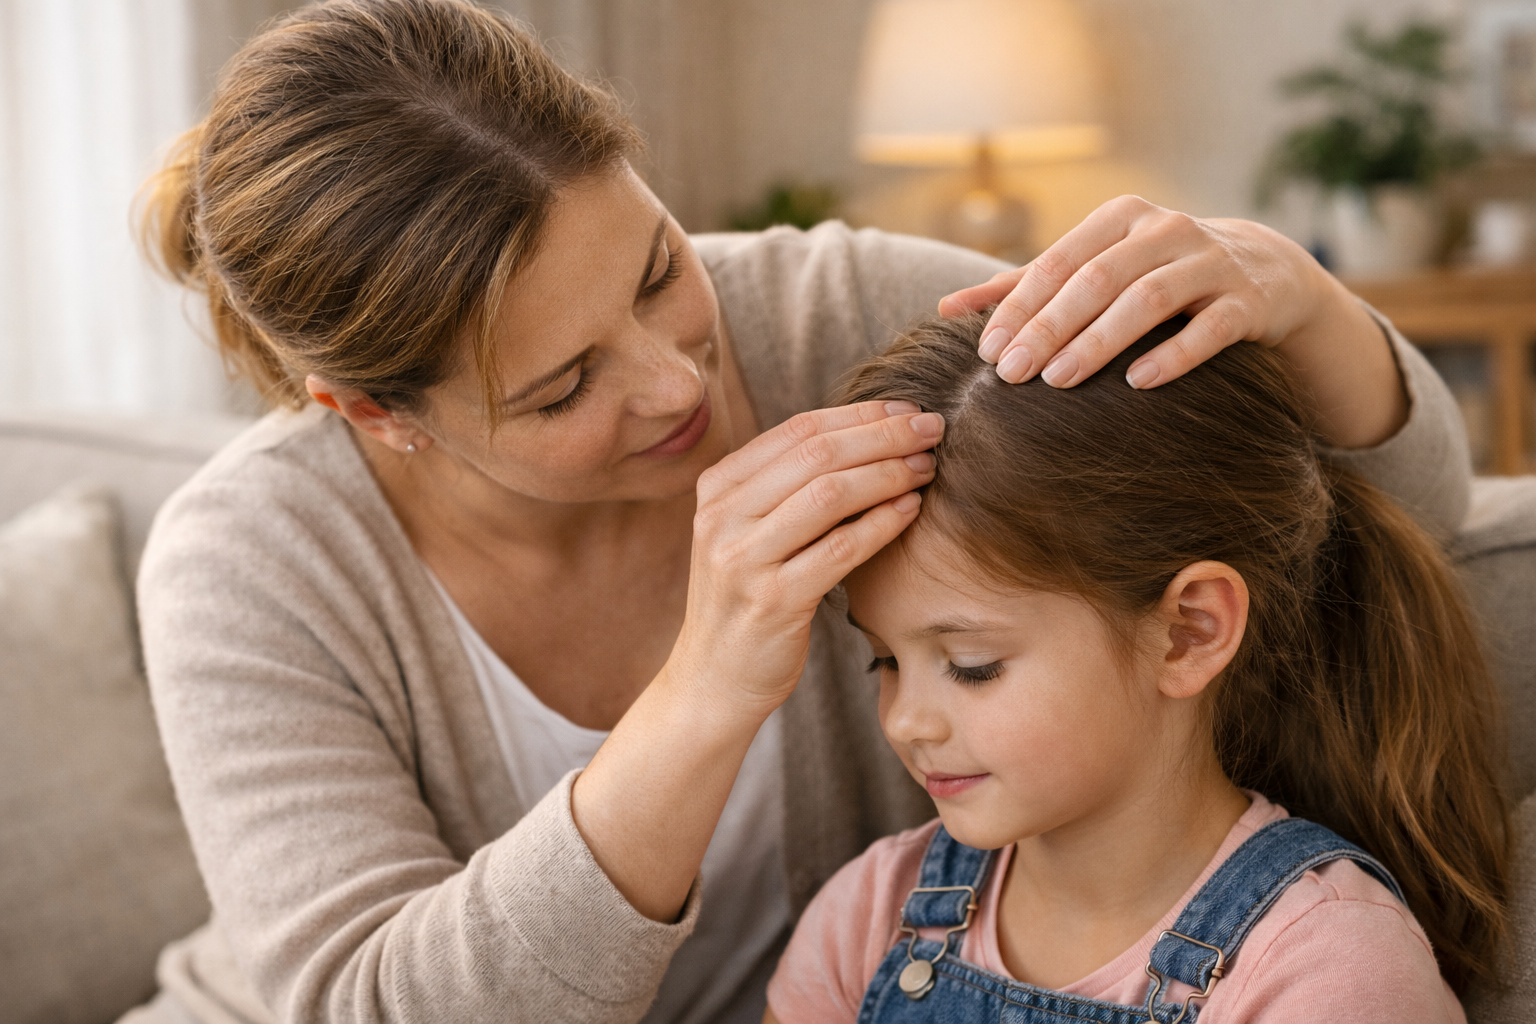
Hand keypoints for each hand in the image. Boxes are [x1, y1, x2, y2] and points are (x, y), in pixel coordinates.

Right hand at [668, 400, 941, 716]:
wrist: (713, 681)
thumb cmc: (747, 601)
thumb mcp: (749, 534)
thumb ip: (787, 488)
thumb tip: (868, 435)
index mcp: (718, 489)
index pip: (797, 430)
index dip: (859, 414)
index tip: (907, 411)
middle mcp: (722, 517)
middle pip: (817, 454)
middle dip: (883, 435)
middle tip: (932, 429)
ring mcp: (743, 559)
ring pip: (830, 494)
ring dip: (889, 473)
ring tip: (927, 467)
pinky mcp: (772, 601)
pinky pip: (841, 549)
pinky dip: (882, 524)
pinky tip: (911, 510)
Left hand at [939, 195, 1405, 447]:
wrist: (1264, 273)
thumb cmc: (1155, 274)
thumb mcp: (1093, 268)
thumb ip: (1024, 286)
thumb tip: (945, 308)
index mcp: (1119, 219)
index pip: (1057, 262)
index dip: (1019, 306)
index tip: (986, 352)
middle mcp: (1165, 230)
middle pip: (1096, 279)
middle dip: (1049, 328)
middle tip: (1011, 374)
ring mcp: (1210, 262)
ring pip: (1148, 299)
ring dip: (1099, 341)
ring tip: (1058, 381)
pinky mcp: (1249, 300)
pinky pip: (1210, 328)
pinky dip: (1173, 354)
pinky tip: (1138, 383)